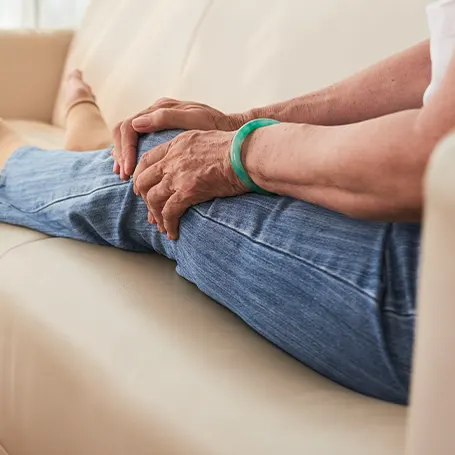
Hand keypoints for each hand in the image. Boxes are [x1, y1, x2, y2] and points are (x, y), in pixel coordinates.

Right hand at [112, 97, 245, 179]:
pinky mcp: (163, 135)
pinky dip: (134, 158)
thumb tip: (136, 123)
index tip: (128, 170)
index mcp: (159, 109)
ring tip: (124, 177)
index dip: (124, 149)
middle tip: (123, 176)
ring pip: (129, 139)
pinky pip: (140, 145)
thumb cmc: (216, 125)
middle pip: (124, 133)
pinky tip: (133, 173)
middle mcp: (155, 114)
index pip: (128, 127)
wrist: (232, 129)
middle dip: (121, 154)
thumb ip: (166, 118)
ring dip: (124, 157)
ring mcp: (158, 124)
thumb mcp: (195, 119)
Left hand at [132, 130, 247, 239]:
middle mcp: (173, 159)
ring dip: (155, 215)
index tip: (141, 187)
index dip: (140, 174)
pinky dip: (168, 224)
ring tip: (162, 226)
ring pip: (153, 198)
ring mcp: (178, 175)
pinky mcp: (188, 191)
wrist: (247, 154)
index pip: (147, 159)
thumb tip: (192, 161)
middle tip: (150, 209)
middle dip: (144, 198)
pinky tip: (173, 233)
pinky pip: (169, 212)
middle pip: (144, 180)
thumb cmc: (237, 147)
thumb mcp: (206, 138)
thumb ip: (192, 148)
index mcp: (177, 144)